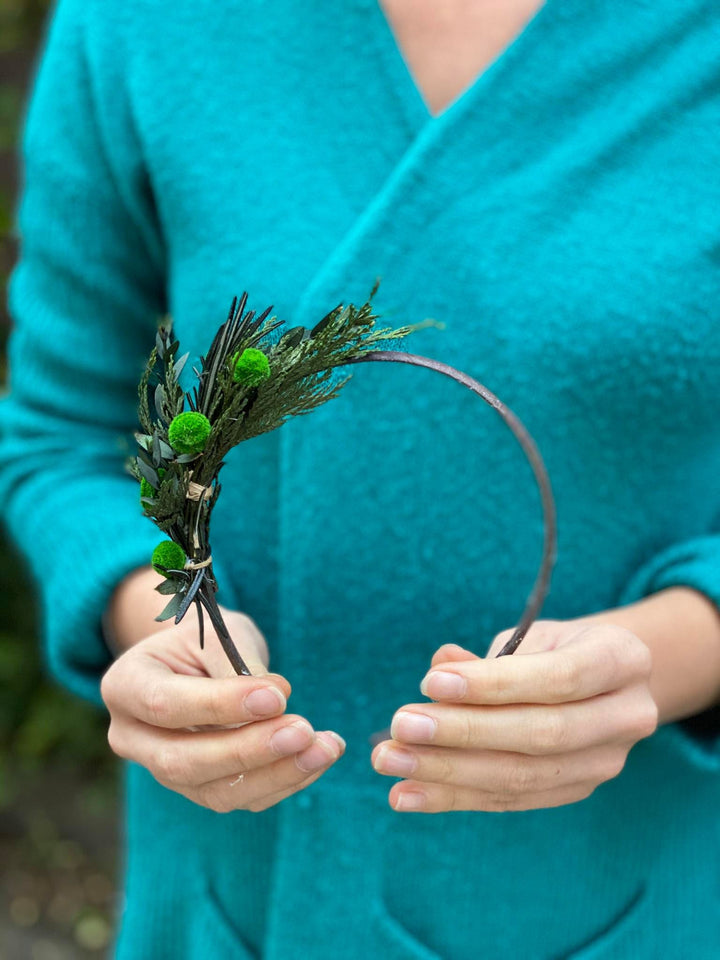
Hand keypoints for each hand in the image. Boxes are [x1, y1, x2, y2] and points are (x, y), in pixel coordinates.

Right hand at [101, 607, 344, 811]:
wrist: (195, 661)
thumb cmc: (204, 640)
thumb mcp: (216, 635)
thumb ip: (239, 668)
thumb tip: (278, 700)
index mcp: (125, 685)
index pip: (166, 705)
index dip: (221, 705)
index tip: (277, 695)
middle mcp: (132, 737)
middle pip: (183, 762)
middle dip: (250, 751)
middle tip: (305, 730)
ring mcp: (161, 770)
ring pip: (215, 791)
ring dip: (277, 773)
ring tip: (326, 747)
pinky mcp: (198, 788)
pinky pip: (240, 798)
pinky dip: (284, 781)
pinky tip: (318, 758)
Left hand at [371, 620, 657, 812]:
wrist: (605, 681)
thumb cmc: (558, 647)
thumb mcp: (535, 635)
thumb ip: (490, 656)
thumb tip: (441, 667)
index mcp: (622, 660)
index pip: (559, 678)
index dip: (495, 683)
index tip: (430, 682)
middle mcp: (626, 717)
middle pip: (541, 733)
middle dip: (463, 732)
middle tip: (399, 725)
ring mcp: (604, 762)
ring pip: (522, 775)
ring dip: (447, 772)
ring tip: (390, 760)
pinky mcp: (575, 791)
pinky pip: (509, 800)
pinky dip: (452, 798)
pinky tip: (405, 794)